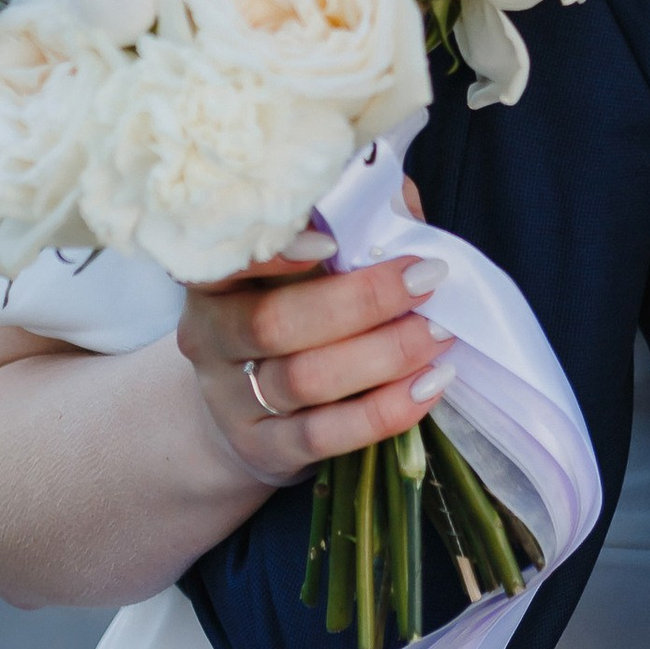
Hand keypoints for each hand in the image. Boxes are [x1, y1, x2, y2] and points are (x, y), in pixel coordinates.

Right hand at [175, 185, 450, 494]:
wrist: (245, 406)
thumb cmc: (291, 308)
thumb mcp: (304, 264)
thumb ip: (348, 223)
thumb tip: (400, 200)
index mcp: (214, 278)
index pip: (222, 261)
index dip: (273, 252)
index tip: (332, 241)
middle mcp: (210, 338)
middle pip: (275, 324)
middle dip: (360, 302)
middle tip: (426, 280)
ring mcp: (231, 400)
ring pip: (304, 380)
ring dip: (383, 355)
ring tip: (439, 332)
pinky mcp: (263, 448)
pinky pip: (323, 436)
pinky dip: (383, 411)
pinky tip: (428, 385)